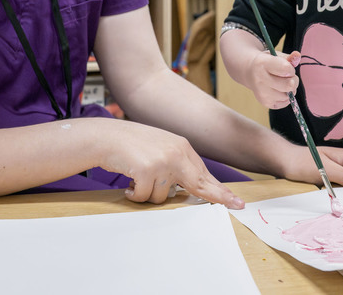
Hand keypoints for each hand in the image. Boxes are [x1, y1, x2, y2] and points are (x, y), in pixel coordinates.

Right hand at [101, 120, 243, 209]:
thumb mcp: (161, 148)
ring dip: (148, 193)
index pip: (204, 173)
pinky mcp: (147, 170)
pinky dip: (135, 194)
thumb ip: (178, 163)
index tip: (236, 201)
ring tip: (138, 177)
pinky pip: (144, 197)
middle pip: (200, 184)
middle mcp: (176, 152)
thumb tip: (196, 186)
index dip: (220, 190)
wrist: (106, 136)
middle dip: (217, 197)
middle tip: (235, 205)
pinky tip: (129, 181)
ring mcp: (163, 161)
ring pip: (163, 196)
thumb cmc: (131, 144)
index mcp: (181, 147)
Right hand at [246, 50, 300, 108]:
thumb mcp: (275, 55)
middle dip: (293, 80)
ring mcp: (262, 93)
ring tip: (282, 83)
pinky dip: (286, 97)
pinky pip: (285, 103)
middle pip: (289, 85)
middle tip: (288, 76)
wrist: (250, 72)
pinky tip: (279, 90)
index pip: (286, 68)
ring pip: (288, 95)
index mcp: (262, 64)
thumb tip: (298, 55)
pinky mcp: (265, 103)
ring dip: (290, 89)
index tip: (287, 67)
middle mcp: (260, 80)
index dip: (291, 68)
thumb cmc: (266, 63)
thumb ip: (288, 57)